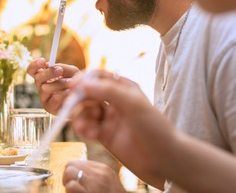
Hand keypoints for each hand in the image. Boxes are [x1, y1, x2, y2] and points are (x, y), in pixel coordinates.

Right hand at [26, 58, 79, 113]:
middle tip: (59, 70)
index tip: (43, 60)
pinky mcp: (49, 108)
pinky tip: (71, 92)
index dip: (34, 65)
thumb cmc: (75, 84)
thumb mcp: (72, 72)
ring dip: (59, 84)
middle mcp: (41, 87)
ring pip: (45, 88)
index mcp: (43, 77)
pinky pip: (55, 98)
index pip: (32, 70)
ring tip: (71, 84)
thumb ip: (64, 67)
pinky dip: (64, 93)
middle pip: (37, 79)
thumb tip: (53, 66)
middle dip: (48, 73)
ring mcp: (44, 98)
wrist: (83, 98)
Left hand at [63, 160, 125, 192]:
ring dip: (67, 183)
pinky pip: (70, 186)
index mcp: (104, 169)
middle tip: (72, 188)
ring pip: (68, 172)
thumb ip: (95, 176)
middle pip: (71, 164)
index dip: (73, 173)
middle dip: (68, 176)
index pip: (79, 162)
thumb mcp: (108, 184)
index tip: (77, 184)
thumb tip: (76, 172)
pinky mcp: (90, 192)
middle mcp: (101, 173)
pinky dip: (69, 191)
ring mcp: (96, 182)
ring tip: (74, 192)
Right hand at [71, 69, 174, 183]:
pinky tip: (89, 135)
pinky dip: (84, 129)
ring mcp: (109, 118)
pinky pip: (88, 127)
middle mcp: (115, 101)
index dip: (84, 79)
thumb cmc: (155, 128)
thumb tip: (84, 84)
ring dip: (81, 117)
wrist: (164, 159)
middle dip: (78, 100)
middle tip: (70, 108)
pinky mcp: (105, 135)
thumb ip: (109, 91)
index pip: (98, 77)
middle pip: (88, 94)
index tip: (73, 86)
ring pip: (85, 111)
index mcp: (123, 87)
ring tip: (83, 128)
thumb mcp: (133, 104)